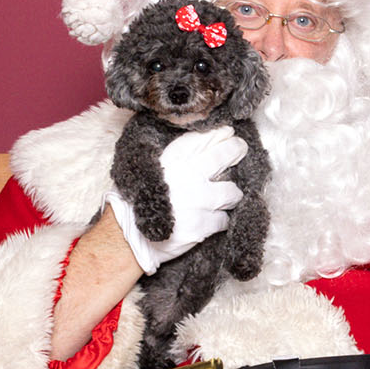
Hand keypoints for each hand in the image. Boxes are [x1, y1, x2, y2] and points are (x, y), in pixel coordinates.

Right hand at [106, 126, 246, 272]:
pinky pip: (225, 218)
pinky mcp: (203, 224)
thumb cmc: (138, 200)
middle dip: (237, 150)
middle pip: (226, 155)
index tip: (229, 133)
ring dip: (230, 194)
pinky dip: (220, 219)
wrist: (129, 235)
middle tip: (240, 150)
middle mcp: (188, 175)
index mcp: (173, 159)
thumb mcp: (152, 169)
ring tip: (223, 196)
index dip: (221, 134)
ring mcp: (199, 200)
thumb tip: (204, 145)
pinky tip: (211, 219)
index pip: (205, 138)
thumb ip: (177, 158)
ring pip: (232, 191)